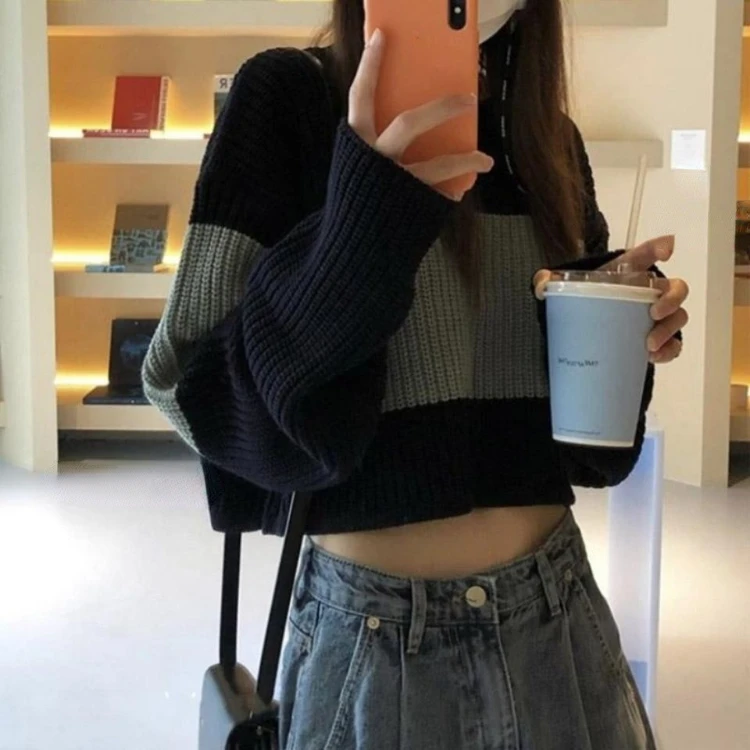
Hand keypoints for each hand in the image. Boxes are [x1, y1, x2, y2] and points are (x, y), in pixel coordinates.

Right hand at [348, 29, 493, 200]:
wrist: (353, 253)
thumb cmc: (359, 204)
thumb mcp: (359, 169)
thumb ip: (376, 145)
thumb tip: (407, 118)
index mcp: (356, 146)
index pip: (360, 97)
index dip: (370, 66)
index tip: (383, 37)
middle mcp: (375, 163)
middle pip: (409, 123)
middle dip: (441, 108)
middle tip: (468, 99)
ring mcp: (396, 186)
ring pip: (436, 165)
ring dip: (466, 159)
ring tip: (484, 159)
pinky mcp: (413, 208)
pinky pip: (441, 193)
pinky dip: (455, 189)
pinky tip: (463, 189)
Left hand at [533, 235, 688, 364]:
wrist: (581, 330)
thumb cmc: (579, 301)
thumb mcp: (561, 289)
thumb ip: (546, 282)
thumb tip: (542, 286)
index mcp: (628, 272)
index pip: (646, 254)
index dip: (660, 247)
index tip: (667, 250)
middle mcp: (649, 292)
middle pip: (675, 288)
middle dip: (671, 299)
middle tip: (655, 313)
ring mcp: (656, 316)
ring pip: (678, 318)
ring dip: (669, 330)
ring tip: (649, 345)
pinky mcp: (656, 340)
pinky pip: (673, 345)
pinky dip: (669, 351)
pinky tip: (653, 357)